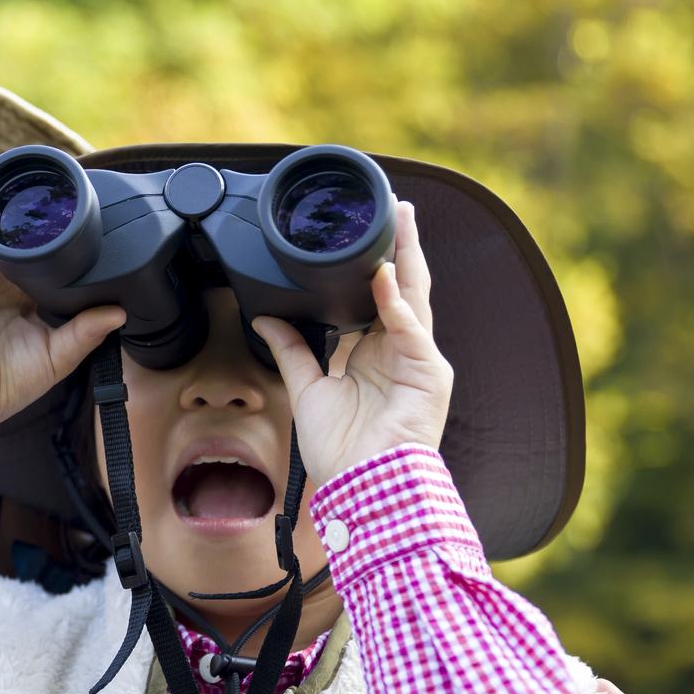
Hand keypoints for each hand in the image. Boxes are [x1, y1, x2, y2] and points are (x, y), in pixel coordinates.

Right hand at [0, 223, 124, 426]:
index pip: (45, 269)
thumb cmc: (5, 385)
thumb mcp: (57, 357)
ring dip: (16, 223)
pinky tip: (1, 210)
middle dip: (42, 234)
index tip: (89, 240)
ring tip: (41, 206)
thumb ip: (85, 333)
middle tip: (69, 216)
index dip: (63, 256)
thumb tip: (120, 313)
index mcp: (21, 302)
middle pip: (24, 250)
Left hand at [254, 201, 453, 485]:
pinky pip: (410, 329)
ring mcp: (418, 361)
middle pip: (402, 288)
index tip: (361, 233)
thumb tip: (265, 319)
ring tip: (401, 220)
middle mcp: (400, 352)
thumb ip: (291, 350)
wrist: (363, 487)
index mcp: (376, 354)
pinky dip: (395, 302)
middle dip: (400, 247)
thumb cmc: (341, 450)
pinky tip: (384, 275)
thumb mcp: (307, 388)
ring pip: (414, 297)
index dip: (372, 265)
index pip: (377, 298)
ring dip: (407, 257)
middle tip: (397, 207)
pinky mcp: (428, 374)